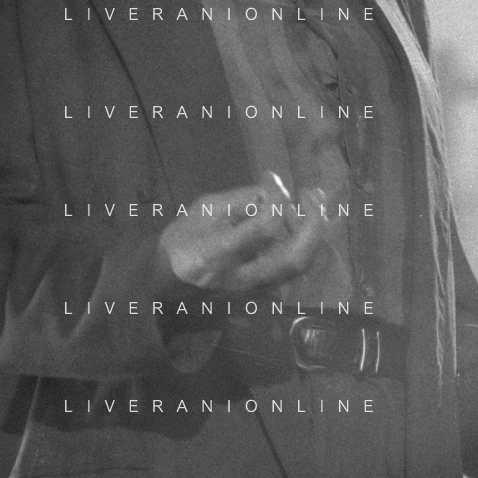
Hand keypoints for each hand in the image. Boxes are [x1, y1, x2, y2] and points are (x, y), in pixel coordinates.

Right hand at [156, 171, 327, 294]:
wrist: (164, 284)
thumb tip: (275, 186)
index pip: (263, 229)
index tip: (276, 182)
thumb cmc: (181, 241)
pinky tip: (298, 224)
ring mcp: (254, 291)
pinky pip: (291, 270)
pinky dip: (302, 244)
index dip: (277, 201)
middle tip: (312, 196)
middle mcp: (241, 277)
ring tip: (308, 206)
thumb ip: (241, 198)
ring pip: (298, 267)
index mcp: (219, 252)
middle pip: (293, 259)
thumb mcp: (203, 210)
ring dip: (311, 234)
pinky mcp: (260, 294)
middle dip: (313, 225)